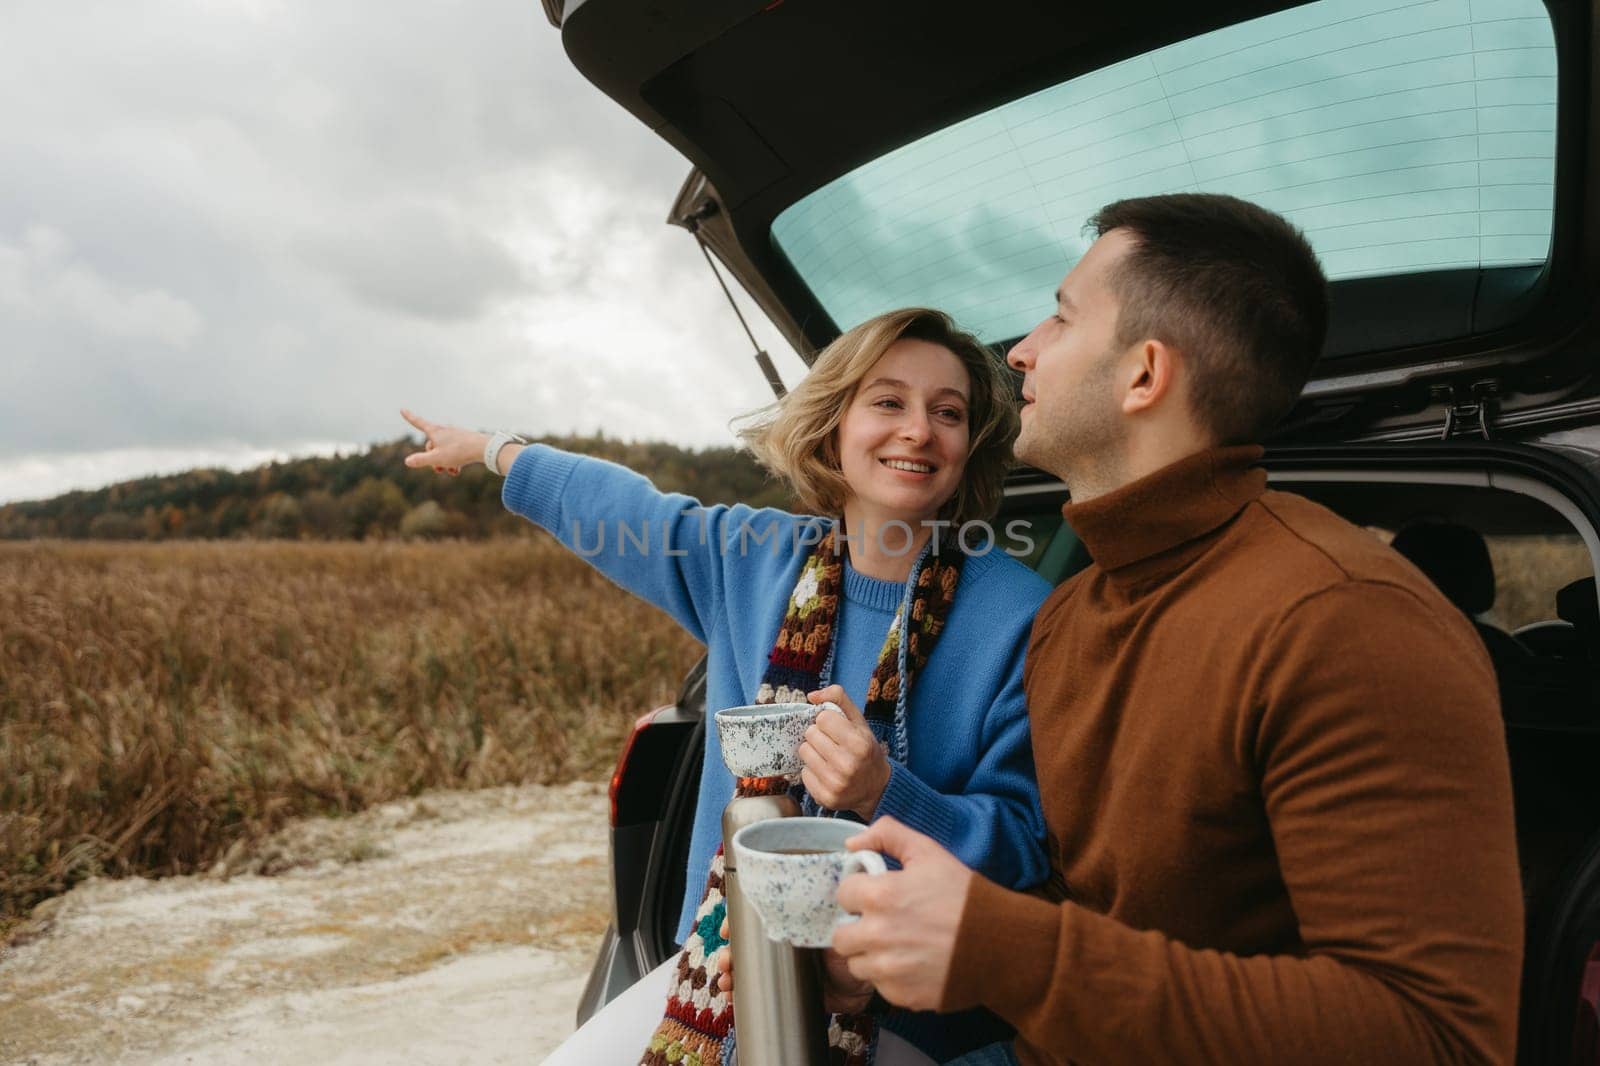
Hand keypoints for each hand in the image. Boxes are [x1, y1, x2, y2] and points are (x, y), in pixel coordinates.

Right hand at [400, 409, 486, 476]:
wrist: (483, 448)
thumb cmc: (459, 452)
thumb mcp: (437, 458)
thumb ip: (421, 460)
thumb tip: (407, 461)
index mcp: (435, 431)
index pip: (419, 423)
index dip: (410, 417)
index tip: (402, 409)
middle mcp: (445, 430)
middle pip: (431, 444)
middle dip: (432, 458)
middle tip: (439, 469)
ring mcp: (456, 435)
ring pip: (444, 450)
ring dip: (444, 462)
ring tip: (452, 471)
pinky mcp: (465, 440)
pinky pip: (454, 451)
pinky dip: (454, 460)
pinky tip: (458, 469)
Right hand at [715, 918, 873, 1013]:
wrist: (866, 978)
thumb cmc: (853, 941)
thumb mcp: (834, 921)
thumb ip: (819, 910)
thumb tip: (808, 891)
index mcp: (788, 923)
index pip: (755, 918)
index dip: (737, 922)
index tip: (727, 929)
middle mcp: (780, 945)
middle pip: (745, 945)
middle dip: (730, 952)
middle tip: (727, 961)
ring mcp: (780, 969)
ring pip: (746, 969)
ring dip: (731, 974)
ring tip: (727, 980)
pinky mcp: (784, 992)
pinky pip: (756, 993)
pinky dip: (741, 995)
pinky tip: (732, 998)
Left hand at [799, 685, 890, 818]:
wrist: (876, 788)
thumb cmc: (866, 750)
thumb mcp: (859, 721)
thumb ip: (838, 698)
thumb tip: (811, 696)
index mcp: (859, 743)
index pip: (822, 718)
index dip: (827, 721)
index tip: (836, 729)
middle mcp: (847, 765)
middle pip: (810, 734)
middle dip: (819, 735)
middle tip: (832, 744)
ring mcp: (835, 784)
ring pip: (804, 752)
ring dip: (813, 752)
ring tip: (828, 757)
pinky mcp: (825, 798)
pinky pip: (803, 773)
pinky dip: (812, 770)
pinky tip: (826, 772)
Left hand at [831, 816, 973, 1010]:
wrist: (1000, 943)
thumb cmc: (964, 896)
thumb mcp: (929, 851)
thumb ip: (887, 835)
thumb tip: (852, 845)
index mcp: (879, 896)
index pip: (843, 894)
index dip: (860, 892)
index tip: (878, 895)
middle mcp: (876, 935)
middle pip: (840, 936)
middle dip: (858, 927)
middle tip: (884, 923)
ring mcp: (887, 969)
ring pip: (855, 965)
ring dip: (870, 955)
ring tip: (898, 945)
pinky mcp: (900, 995)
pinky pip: (878, 986)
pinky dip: (890, 977)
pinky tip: (913, 963)